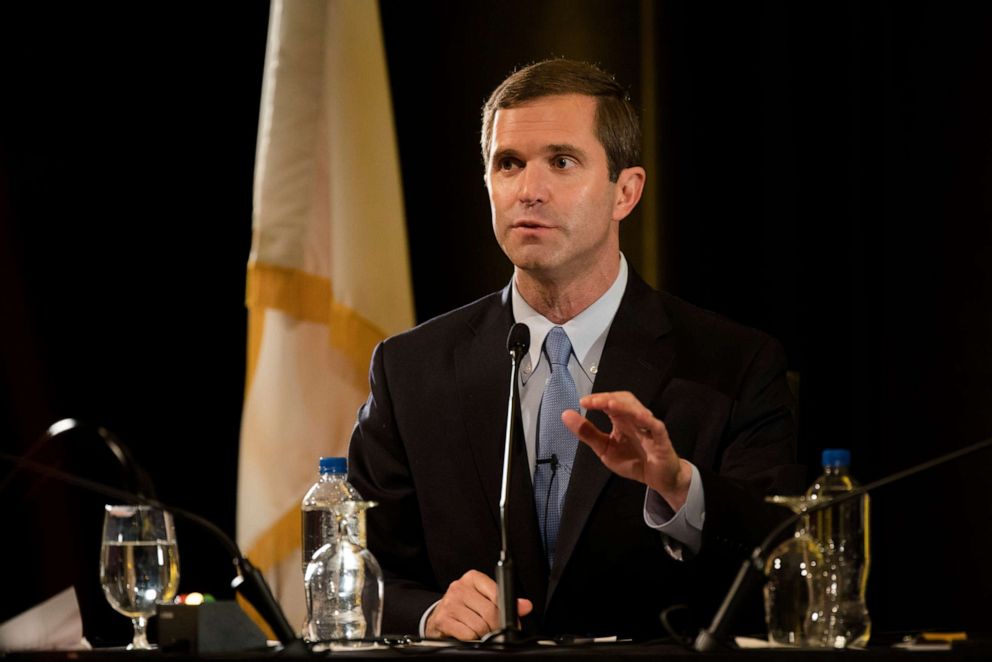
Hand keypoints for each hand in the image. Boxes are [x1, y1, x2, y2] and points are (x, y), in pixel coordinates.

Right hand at [424, 569, 532, 639]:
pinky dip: (472, 639)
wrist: (438, 616)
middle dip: (496, 626)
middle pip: (489, 612)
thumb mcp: (484, 598)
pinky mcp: (443, 620)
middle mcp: (459, 588)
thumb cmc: (465, 606)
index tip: (511, 621)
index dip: (506, 611)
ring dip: (484, 634)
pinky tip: (469, 634)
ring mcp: (450, 603)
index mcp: (472, 578)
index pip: (497, 593)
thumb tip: (525, 606)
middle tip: (496, 630)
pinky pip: (468, 634)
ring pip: (480, 625)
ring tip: (480, 632)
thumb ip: (505, 601)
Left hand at [562, 391, 692, 509]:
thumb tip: (566, 415)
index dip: (597, 399)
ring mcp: (649, 426)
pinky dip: (645, 419)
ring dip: (624, 405)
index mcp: (621, 419)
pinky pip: (654, 425)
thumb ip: (587, 433)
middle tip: (591, 402)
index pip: (610, 402)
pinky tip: (637, 416)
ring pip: (638, 409)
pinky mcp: (661, 438)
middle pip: (624, 400)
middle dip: (607, 398)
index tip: (583, 401)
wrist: (658, 478)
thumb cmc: (634, 460)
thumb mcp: (604, 448)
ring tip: (609, 404)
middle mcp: (635, 419)